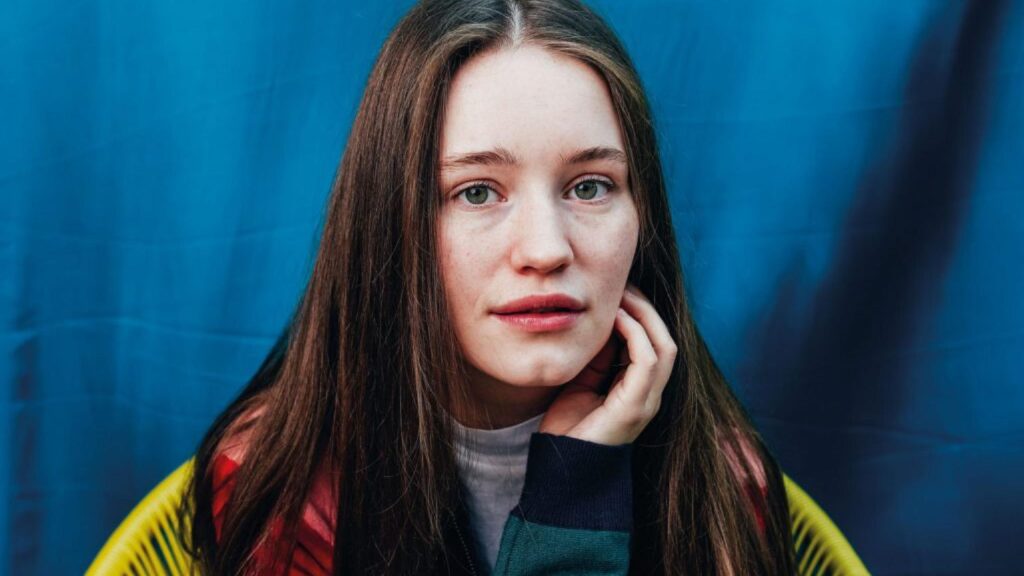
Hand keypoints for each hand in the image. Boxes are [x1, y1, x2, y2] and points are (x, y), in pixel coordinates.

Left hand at [539, 283, 676, 444]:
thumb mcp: (582, 380)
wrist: (561, 468)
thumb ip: (596, 356)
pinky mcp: (635, 406)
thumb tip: (599, 320)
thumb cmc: (567, 427)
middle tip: (624, 285)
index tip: (619, 290)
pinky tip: (616, 319)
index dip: (640, 314)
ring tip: (622, 296)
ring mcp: (647, 401)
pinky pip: (647, 361)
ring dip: (644, 316)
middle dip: (646, 309)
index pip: (653, 343)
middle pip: (665, 340)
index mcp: (638, 389)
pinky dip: (636, 334)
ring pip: (664, 347)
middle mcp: (649, 395)